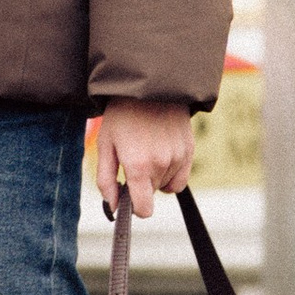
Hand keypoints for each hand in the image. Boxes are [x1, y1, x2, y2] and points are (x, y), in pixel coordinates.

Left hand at [93, 98, 194, 218]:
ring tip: (146, 148)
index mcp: (138, 165)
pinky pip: (180, 179)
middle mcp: (161, 164)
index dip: (134, 208)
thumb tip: (113, 208)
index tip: (126, 195)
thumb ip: (106, 180)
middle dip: (140, 184)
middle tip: (131, 158)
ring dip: (155, 176)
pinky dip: (170, 174)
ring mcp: (178, 157)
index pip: (144, 209)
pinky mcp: (189, 150)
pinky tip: (161, 156)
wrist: (149, 85)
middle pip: (151, 194)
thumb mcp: (105, 144)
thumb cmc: (122, 115)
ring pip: (165, 185)